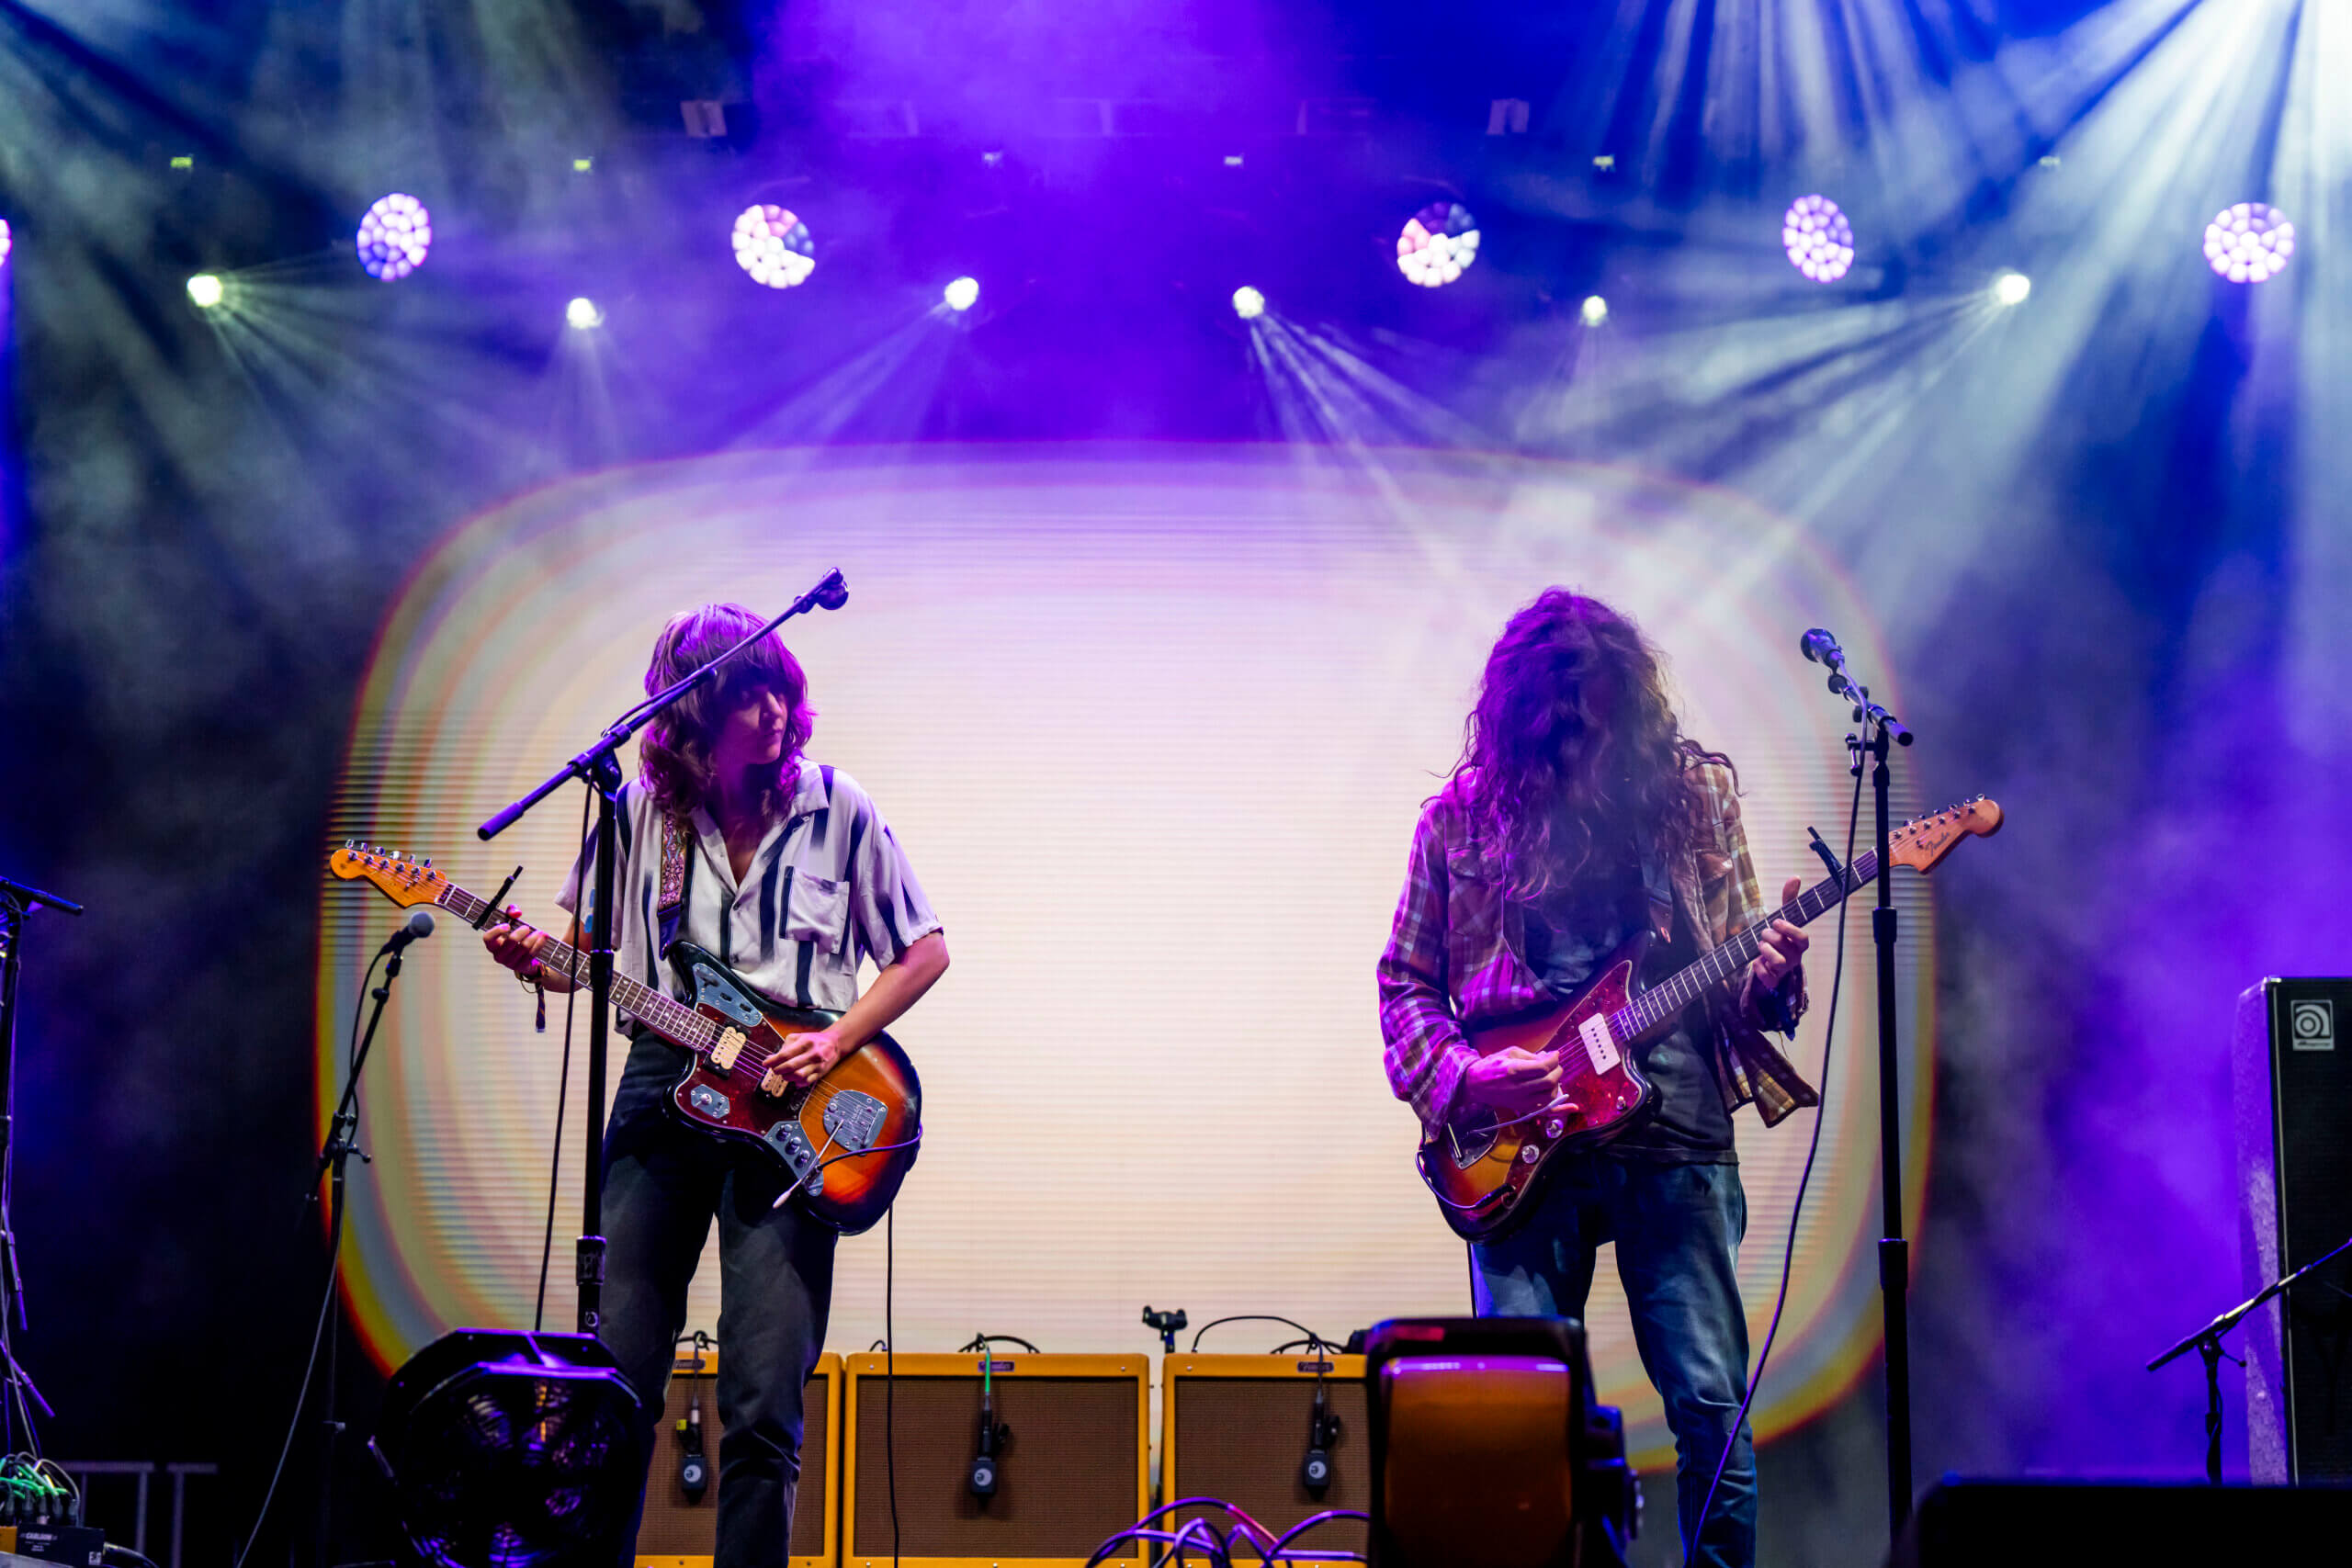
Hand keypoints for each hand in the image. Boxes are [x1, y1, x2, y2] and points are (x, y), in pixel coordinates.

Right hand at [482, 904, 547, 976]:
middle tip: (527, 927)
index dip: (496, 931)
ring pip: (523, 948)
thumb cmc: (513, 935)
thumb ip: (511, 912)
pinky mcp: (521, 966)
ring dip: (533, 938)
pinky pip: (532, 954)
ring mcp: (509, 962)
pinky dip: (539, 944)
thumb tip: (516, 913)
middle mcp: (498, 955)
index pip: (488, 938)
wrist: (523, 956)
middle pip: (510, 942)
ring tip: (539, 932)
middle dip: (521, 933)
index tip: (507, 925)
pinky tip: (544, 938)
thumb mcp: (510, 921)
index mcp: (492, 944)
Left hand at [764, 1028, 847, 1087]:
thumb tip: (770, 1058)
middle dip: (778, 1070)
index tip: (766, 1064)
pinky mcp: (820, 1074)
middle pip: (790, 1066)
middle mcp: (812, 1054)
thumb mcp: (799, 1037)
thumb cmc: (814, 1040)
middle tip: (774, 1070)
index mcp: (805, 1043)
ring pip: (798, 1076)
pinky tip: (794, 1078)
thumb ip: (784, 1047)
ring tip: (784, 1074)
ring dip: (787, 1077)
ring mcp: (817, 1065)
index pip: (785, 1054)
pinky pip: (806, 1082)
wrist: (835, 1044)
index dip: (773, 1061)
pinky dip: (797, 1082)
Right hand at [1462, 1047, 1573, 1119]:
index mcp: (1514, 1070)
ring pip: (1550, 1095)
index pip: (1543, 1067)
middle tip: (1555, 1065)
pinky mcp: (1523, 1108)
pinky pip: (1546, 1111)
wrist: (1476, 1084)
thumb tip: (1551, 1057)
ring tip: (1552, 1077)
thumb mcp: (1510, 1052)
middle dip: (1557, 1070)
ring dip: (1557, 1084)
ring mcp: (1521, 1100)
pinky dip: (1561, 1110)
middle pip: (1549, 1081)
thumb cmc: (1492, 1065)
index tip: (1556, 1055)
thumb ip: (1531, 1055)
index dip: (1554, 1060)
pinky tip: (1573, 1107)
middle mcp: (1518, 1087)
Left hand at [1749, 877, 1809, 992]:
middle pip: (1786, 947)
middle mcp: (1796, 957)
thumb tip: (1796, 877)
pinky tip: (1755, 961)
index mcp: (1800, 943)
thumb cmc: (1779, 937)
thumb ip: (1789, 899)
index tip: (1776, 921)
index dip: (1790, 930)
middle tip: (1764, 932)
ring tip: (1760, 945)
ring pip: (1778, 962)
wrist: (1770, 963)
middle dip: (1770, 937)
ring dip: (1765, 951)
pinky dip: (1758, 968)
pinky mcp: (1773, 980)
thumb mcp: (1784, 918)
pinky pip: (1767, 977)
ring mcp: (1785, 970)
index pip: (1803, 938)